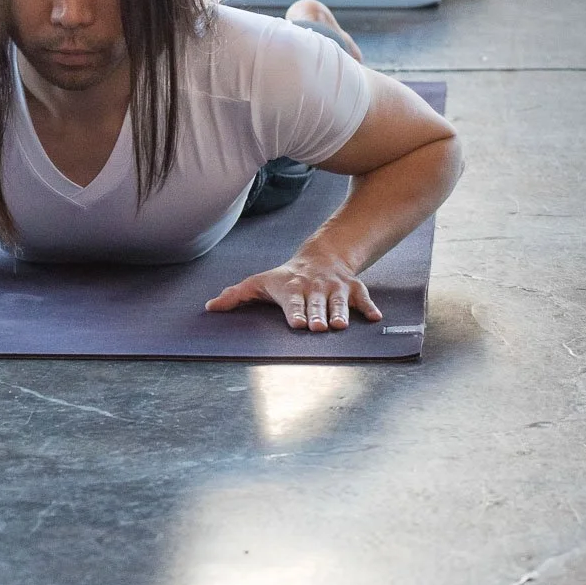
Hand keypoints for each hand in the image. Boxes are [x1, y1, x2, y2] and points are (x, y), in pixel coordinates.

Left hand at [205, 261, 382, 331]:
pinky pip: (363, 297)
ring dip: (341, 312)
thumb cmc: (285, 278)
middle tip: (318, 328)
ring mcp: (335, 288)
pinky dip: (369, 307)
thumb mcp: (259, 282)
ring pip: (339, 301)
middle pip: (316, 303)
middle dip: (317, 314)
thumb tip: (210, 307)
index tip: (297, 323)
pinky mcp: (352, 288)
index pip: (293, 301)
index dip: (295, 312)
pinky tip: (375, 318)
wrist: (321, 257)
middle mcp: (314, 287)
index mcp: (292, 288)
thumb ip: (235, 295)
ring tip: (341, 326)